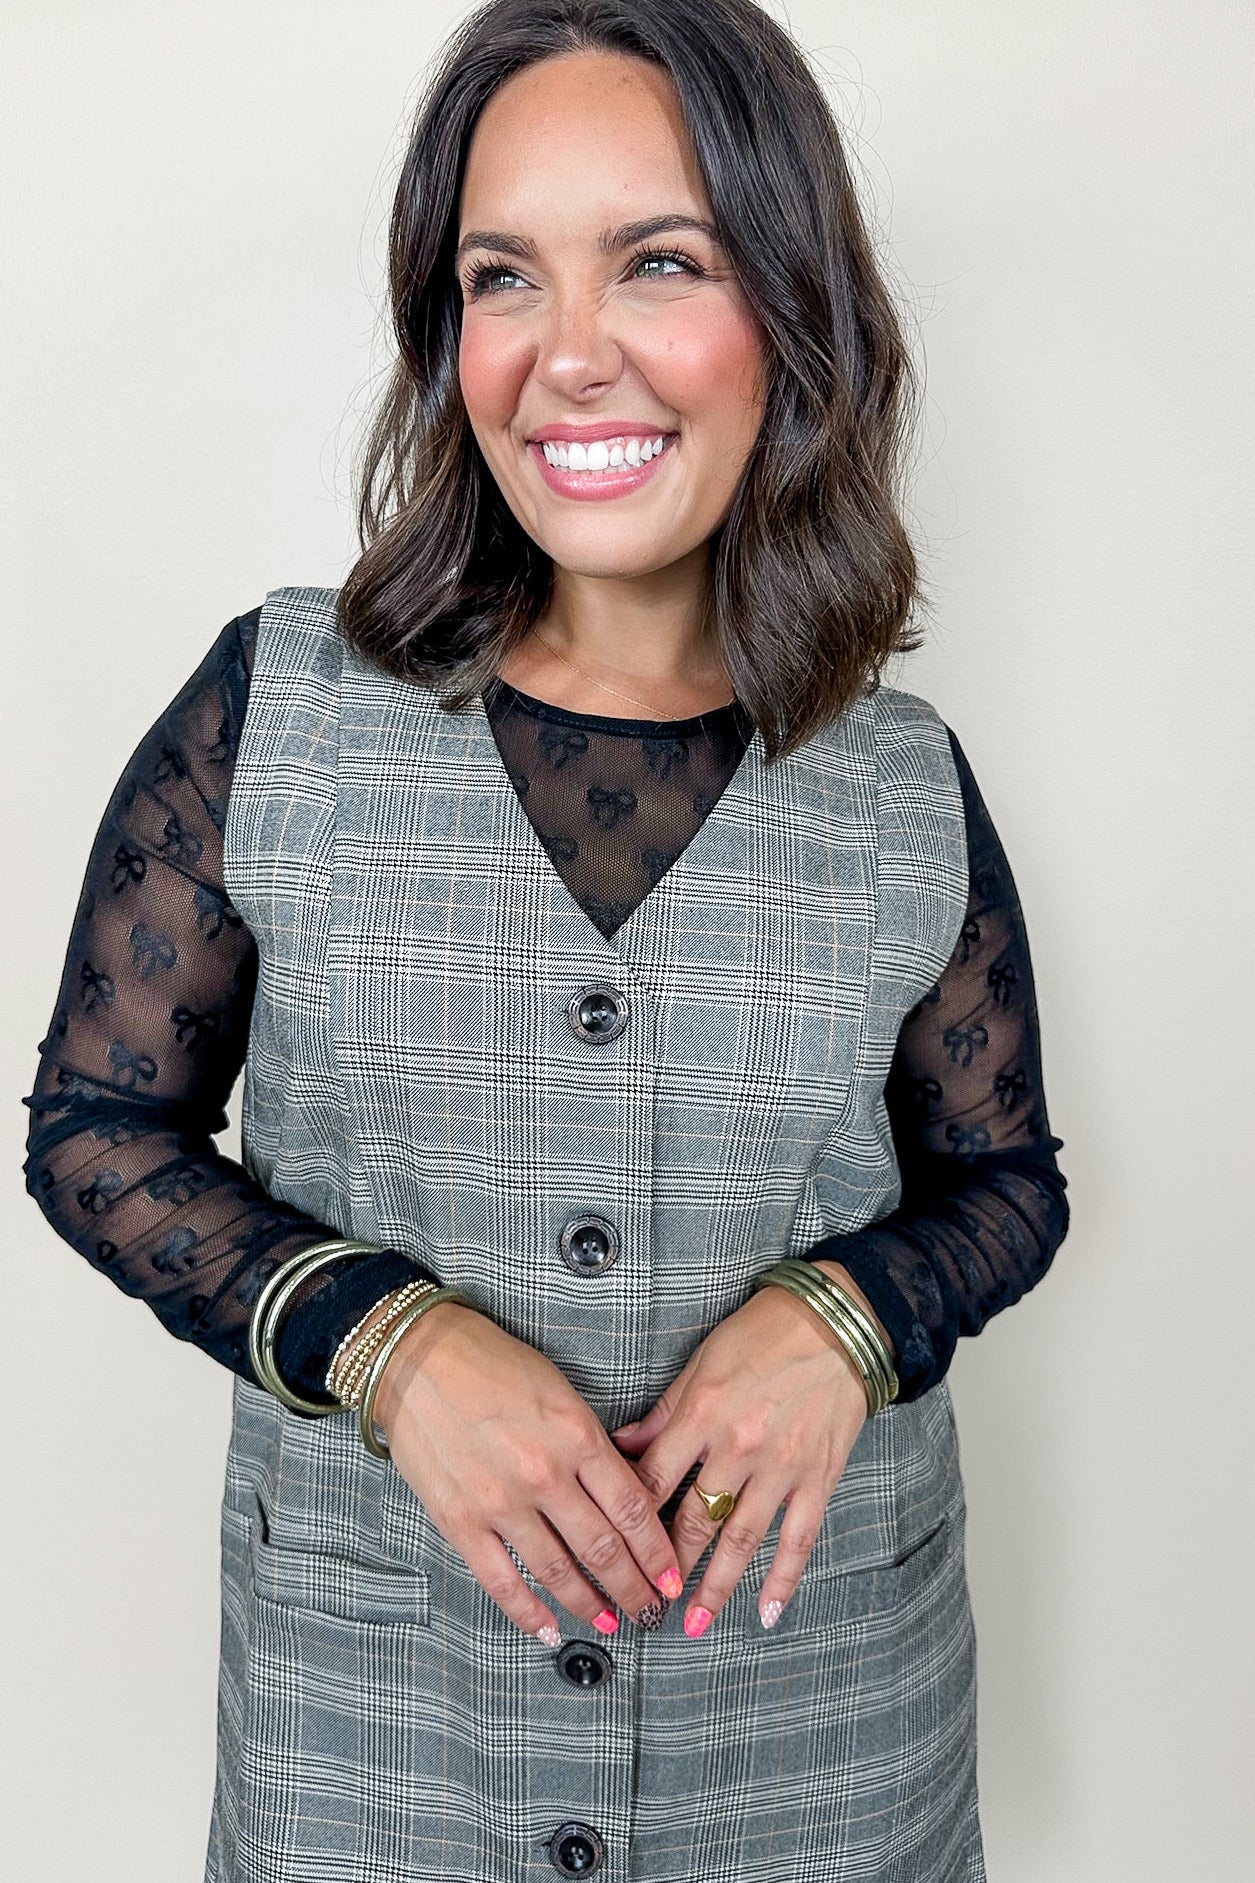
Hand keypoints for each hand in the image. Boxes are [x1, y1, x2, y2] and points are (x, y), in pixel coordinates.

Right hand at [373, 1302, 684, 1643]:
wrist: (418, 1358)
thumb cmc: (490, 1363)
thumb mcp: (559, 1392)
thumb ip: (590, 1444)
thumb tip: (622, 1493)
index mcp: (576, 1434)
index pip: (632, 1508)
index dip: (657, 1551)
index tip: (672, 1575)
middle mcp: (544, 1473)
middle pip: (603, 1548)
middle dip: (635, 1588)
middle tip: (651, 1610)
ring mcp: (500, 1502)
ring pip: (558, 1572)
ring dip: (591, 1605)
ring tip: (611, 1623)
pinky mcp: (460, 1521)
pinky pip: (501, 1582)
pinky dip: (529, 1613)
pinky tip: (549, 1629)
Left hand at [609, 1264, 885, 1637]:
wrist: (837, 1324)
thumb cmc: (763, 1334)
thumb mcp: (701, 1363)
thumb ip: (663, 1412)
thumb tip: (621, 1447)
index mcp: (702, 1415)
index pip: (653, 1482)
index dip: (629, 1521)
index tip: (612, 1552)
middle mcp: (738, 1448)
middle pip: (692, 1521)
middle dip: (666, 1567)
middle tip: (645, 1605)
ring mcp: (781, 1467)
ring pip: (740, 1541)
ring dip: (715, 1587)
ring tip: (693, 1625)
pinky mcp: (818, 1478)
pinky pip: (798, 1538)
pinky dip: (783, 1579)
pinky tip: (766, 1612)